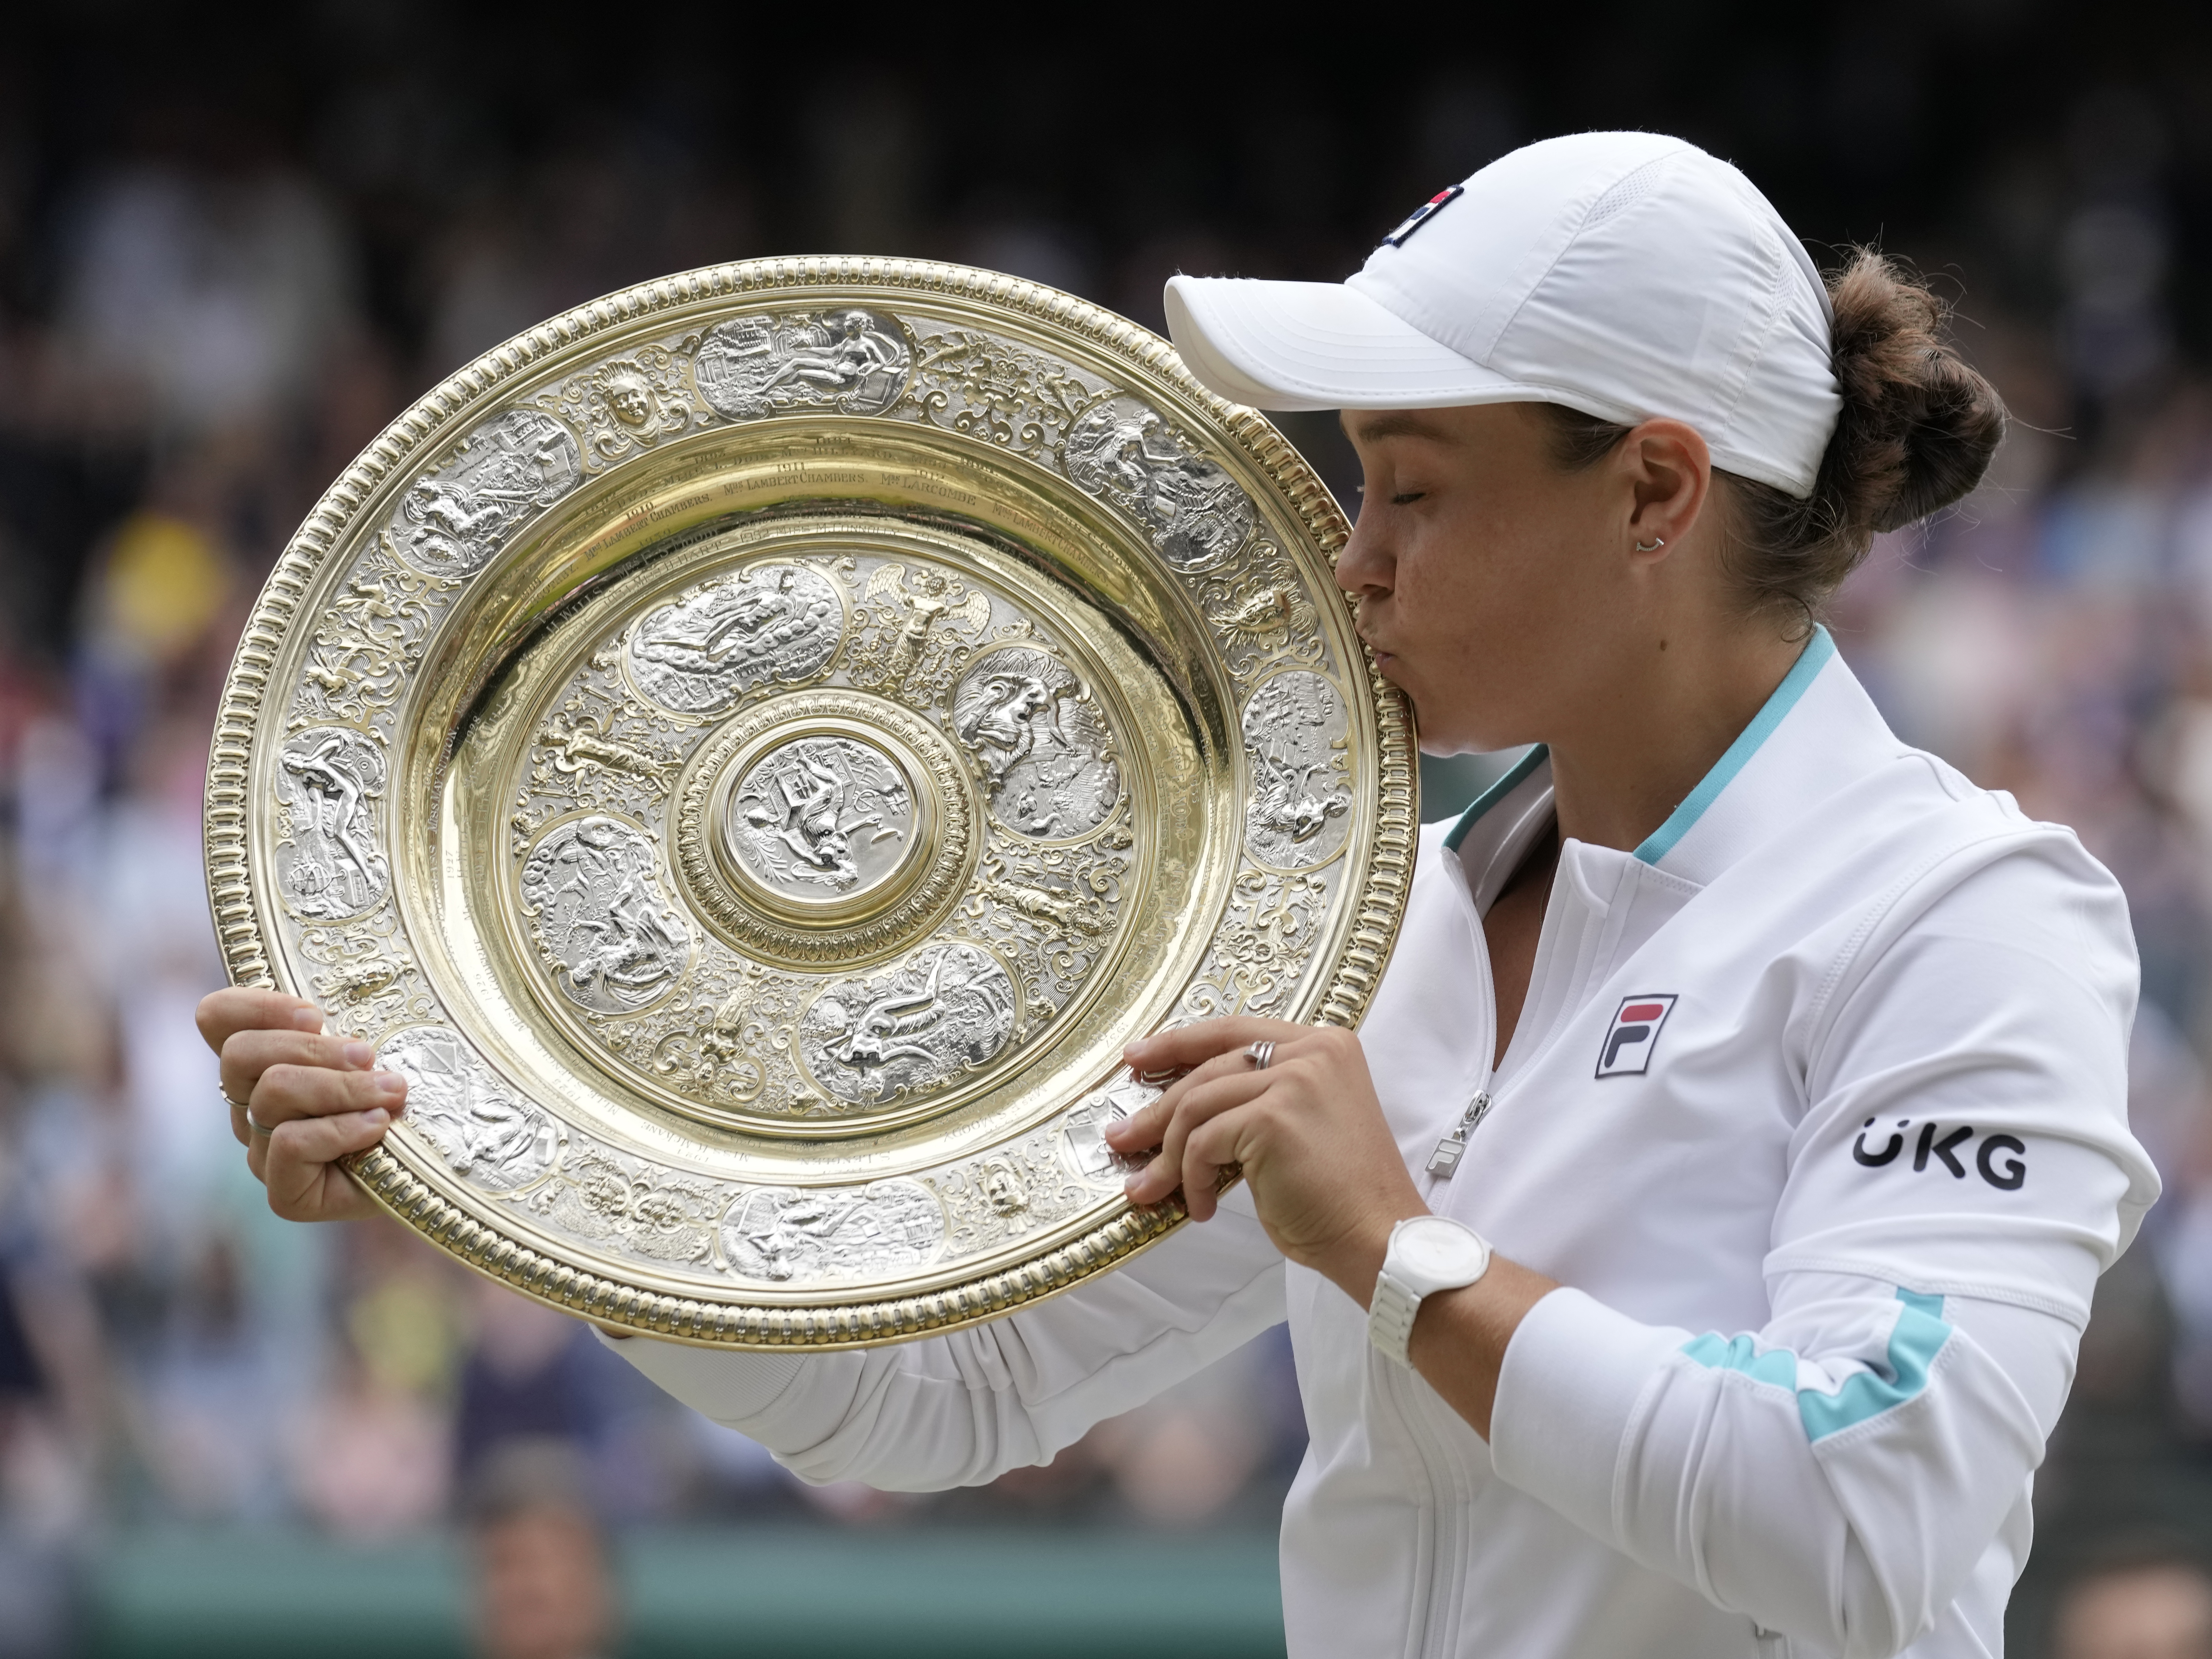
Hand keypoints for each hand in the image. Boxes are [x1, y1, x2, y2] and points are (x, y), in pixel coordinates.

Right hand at [195, 987, 405, 1222]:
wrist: (432, 1168)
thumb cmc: (402, 1098)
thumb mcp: (377, 1048)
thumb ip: (345, 1027)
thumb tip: (337, 1015)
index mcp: (262, 1064)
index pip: (216, 1018)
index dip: (256, 1005)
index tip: (315, 1014)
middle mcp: (250, 1107)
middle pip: (240, 1053)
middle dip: (311, 1047)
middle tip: (366, 1054)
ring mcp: (262, 1152)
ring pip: (272, 1093)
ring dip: (342, 1086)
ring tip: (390, 1091)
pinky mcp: (284, 1194)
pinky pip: (289, 1143)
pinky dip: (341, 1129)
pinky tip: (378, 1126)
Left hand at [1109, 1017, 1425, 1301]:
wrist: (1379, 1239)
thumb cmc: (1340, 1198)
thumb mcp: (1298, 1128)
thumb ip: (1255, 1101)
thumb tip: (1180, 1111)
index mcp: (1325, 1046)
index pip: (1234, 1031)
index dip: (1180, 1043)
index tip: (1140, 1057)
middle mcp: (1314, 1051)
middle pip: (1209, 1065)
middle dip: (1157, 1106)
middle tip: (1123, 1136)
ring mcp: (1296, 1079)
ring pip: (1197, 1104)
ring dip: (1167, 1154)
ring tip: (1151, 1187)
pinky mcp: (1274, 1116)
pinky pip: (1203, 1142)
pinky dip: (1190, 1178)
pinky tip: (1200, 1207)